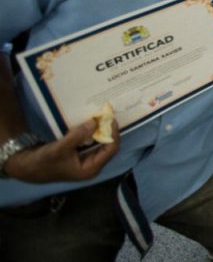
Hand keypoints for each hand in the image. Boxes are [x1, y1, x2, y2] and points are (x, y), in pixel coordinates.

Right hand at [4, 119, 119, 183]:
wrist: (26, 167)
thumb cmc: (43, 162)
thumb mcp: (60, 148)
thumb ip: (78, 136)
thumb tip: (94, 122)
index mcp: (90, 169)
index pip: (110, 150)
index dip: (113, 134)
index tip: (111, 119)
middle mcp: (91, 166)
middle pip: (108, 146)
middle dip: (109, 131)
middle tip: (108, 115)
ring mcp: (86, 161)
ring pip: (101, 143)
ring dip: (102, 131)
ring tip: (102, 116)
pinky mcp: (80, 155)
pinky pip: (92, 142)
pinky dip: (93, 133)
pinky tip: (91, 123)